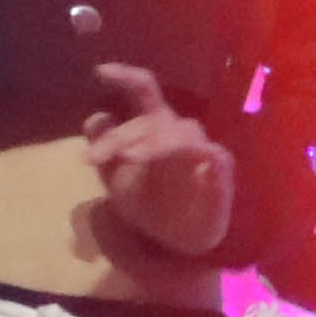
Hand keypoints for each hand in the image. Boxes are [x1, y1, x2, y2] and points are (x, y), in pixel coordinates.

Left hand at [82, 64, 238, 265]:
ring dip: (154, 142)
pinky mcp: (220, 173)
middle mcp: (176, 132)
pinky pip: (215, 155)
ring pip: (182, 131)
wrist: (174, 245)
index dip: (124, 76)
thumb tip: (95, 118)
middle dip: (121, 136)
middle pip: (153, 116)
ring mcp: (201, 151)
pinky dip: (200, 154)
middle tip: (94, 159)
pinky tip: (189, 162)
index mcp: (152, 127)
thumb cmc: (147, 204)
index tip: (99, 71)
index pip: (142, 91)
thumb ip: (104, 150)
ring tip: (130, 160)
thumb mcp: (115, 179)